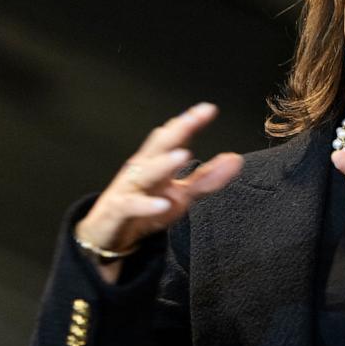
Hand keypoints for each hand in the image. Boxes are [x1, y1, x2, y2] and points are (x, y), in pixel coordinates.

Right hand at [76, 103, 242, 271]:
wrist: (108, 236)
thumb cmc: (145, 209)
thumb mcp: (181, 195)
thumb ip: (208, 179)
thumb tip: (236, 159)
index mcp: (156, 162)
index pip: (175, 139)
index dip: (189, 123)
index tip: (208, 109)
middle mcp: (141, 171)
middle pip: (158, 147)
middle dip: (176, 132)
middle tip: (193, 119)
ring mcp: (127, 190)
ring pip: (145, 173)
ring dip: (164, 163)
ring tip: (184, 155)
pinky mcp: (117, 212)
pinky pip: (131, 206)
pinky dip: (146, 205)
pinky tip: (163, 205)